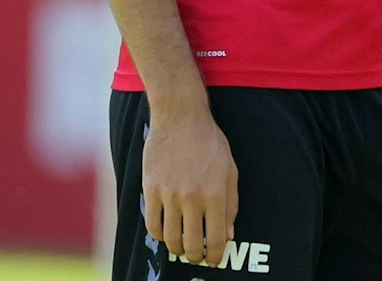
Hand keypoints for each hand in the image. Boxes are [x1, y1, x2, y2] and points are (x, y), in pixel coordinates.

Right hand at [142, 107, 237, 266]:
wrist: (180, 119)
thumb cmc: (210, 143)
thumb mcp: (230, 170)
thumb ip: (231, 204)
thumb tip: (227, 235)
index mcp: (215, 193)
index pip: (215, 237)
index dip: (215, 255)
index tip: (214, 260)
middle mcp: (192, 197)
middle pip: (190, 243)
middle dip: (195, 256)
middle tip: (198, 256)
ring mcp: (169, 195)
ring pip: (170, 238)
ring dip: (177, 249)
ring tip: (182, 247)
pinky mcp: (150, 190)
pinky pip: (152, 224)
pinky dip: (159, 234)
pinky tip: (166, 232)